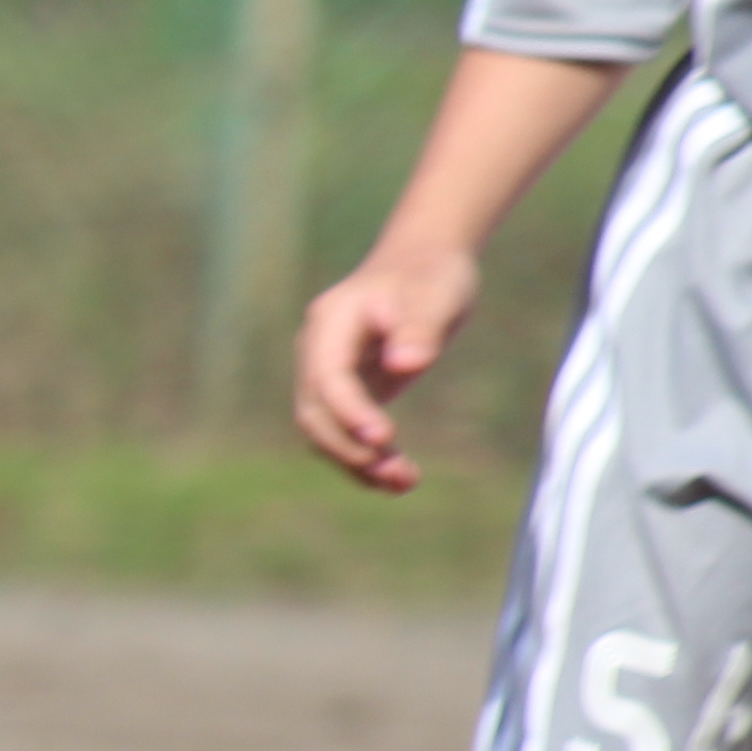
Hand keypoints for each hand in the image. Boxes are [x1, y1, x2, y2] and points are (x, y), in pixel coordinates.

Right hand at [294, 236, 479, 492]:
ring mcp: (326, 374)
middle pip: (315, 412)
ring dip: (358, 462)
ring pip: (324, 431)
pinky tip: (399, 479)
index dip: (349, 409)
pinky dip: (366, 459)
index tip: (384, 436)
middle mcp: (317, 352)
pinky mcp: (346, 393)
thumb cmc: (431, 276)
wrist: (422, 267)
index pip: (328, 376)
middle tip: (398, 475)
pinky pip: (343, 434)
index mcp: (331, 322)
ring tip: (406, 483)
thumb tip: (406, 364)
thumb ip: (421, 326)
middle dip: (351, 448)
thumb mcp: (436, 293)